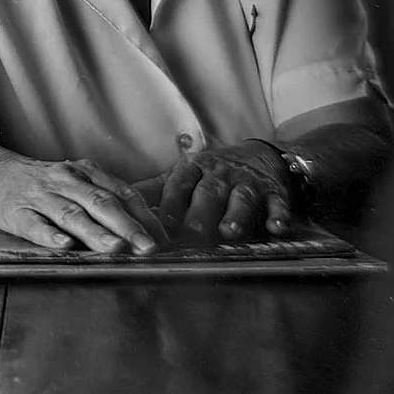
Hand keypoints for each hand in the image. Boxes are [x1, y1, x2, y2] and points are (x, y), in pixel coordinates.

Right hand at [0, 154, 167, 253]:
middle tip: (148, 247)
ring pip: (72, 214)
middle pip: (101, 203)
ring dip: (95, 232)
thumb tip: (147, 223)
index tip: (164, 238)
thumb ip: (105, 196)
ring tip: (115, 248)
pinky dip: (50, 235)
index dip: (144, 215)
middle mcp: (65, 182)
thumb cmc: (41, 183)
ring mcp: (41, 197)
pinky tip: (63, 245)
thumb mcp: (75, 180)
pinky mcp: (17, 212)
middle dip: (128, 226)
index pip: (121, 192)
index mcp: (84, 173)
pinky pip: (35, 225)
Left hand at [132, 140, 292, 241]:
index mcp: (193, 169)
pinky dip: (278, 215)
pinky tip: (277, 228)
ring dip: (235, 214)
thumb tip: (115, 201)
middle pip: (207, 193)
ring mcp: (247, 182)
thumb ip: (153, 191)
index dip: (169, 206)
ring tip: (228, 232)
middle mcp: (220, 174)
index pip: (177, 186)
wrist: (261, 156)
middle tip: (189, 237)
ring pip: (241, 198)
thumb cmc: (212, 173)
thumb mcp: (182, 176)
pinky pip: (277, 203)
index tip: (159, 225)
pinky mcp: (274, 192)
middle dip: (198, 215)